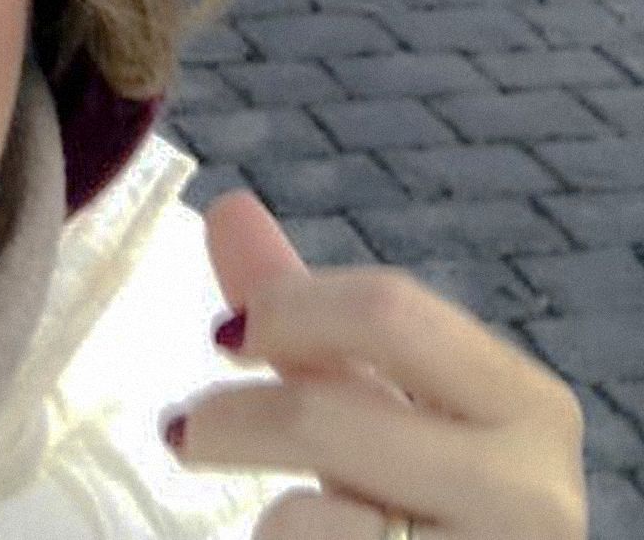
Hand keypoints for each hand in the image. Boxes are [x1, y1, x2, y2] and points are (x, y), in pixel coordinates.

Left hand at [163, 192, 585, 535]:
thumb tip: (228, 206)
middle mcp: (530, 489)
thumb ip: (311, 317)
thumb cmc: (433, 506)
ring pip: (315, 521)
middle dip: (235, 418)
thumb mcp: (384, 406)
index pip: (389, 310)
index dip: (287, 310)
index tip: (227, 336)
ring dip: (268, 517)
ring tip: (267, 524)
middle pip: (330, 417)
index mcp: (527, 404)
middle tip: (183, 431)